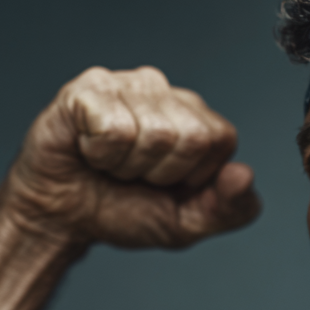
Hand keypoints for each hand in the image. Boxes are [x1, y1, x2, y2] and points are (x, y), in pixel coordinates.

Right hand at [0, 66, 260, 247]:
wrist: (64, 219)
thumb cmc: (124, 212)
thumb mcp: (186, 225)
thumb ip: (230, 209)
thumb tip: (245, 175)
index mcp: (198, 119)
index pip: (220, 140)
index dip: (191, 176)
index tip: (163, 183)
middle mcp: (166, 93)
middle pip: (190, 137)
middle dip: (159, 172)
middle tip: (133, 175)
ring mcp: (127, 84)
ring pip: (153, 133)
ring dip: (126, 166)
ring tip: (110, 163)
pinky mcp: (89, 88)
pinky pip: (113, 127)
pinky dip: (100, 153)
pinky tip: (88, 149)